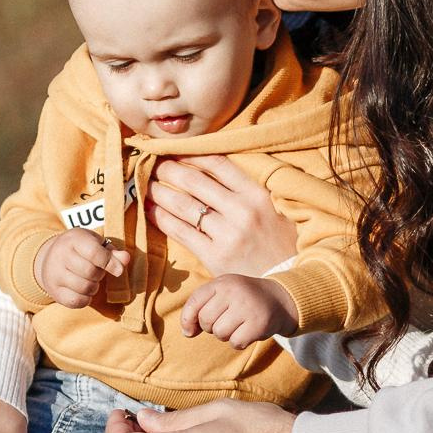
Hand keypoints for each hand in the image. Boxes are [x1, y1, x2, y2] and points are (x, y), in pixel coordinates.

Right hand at [35, 229, 125, 307]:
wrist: (49, 258)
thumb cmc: (80, 249)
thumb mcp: (94, 243)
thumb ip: (112, 252)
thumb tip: (125, 258)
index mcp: (73, 239)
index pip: (94, 253)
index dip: (110, 263)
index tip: (118, 270)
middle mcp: (60, 255)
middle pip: (91, 272)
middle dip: (100, 274)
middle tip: (97, 270)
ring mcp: (54, 274)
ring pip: (85, 288)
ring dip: (94, 287)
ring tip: (90, 280)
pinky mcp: (54, 291)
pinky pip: (76, 301)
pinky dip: (86, 299)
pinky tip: (84, 291)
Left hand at [150, 157, 297, 277]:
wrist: (286, 282)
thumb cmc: (279, 243)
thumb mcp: (274, 209)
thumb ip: (247, 191)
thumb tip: (213, 170)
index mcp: (256, 195)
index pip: (218, 164)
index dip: (191, 153)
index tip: (174, 150)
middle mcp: (241, 211)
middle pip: (195, 182)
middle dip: (168, 169)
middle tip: (153, 163)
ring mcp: (227, 234)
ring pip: (183, 205)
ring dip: (159, 192)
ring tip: (146, 185)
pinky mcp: (214, 256)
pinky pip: (180, 232)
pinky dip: (161, 218)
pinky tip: (150, 210)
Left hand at [180, 274, 297, 346]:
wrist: (278, 300)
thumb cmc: (242, 299)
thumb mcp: (222, 294)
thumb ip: (200, 308)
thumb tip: (187, 333)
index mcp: (222, 283)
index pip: (194, 302)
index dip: (187, 319)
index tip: (190, 329)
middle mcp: (234, 292)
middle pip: (206, 320)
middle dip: (211, 327)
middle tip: (225, 321)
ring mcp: (247, 307)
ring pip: (220, 333)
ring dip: (226, 335)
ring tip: (238, 325)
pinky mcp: (258, 324)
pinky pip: (235, 342)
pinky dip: (239, 342)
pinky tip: (247, 332)